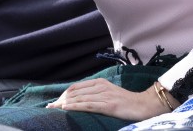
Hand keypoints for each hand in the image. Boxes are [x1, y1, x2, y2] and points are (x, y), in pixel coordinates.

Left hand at [46, 78, 168, 120]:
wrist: (143, 105)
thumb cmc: (126, 101)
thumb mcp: (109, 93)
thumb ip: (95, 93)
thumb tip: (79, 99)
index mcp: (100, 82)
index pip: (76, 86)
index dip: (63, 94)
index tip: (54, 102)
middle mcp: (101, 86)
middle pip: (75, 92)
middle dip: (60, 100)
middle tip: (49, 108)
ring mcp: (105, 95)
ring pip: (79, 98)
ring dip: (63, 104)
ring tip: (52, 109)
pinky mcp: (109, 105)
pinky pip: (88, 105)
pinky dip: (75, 106)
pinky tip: (65, 108)